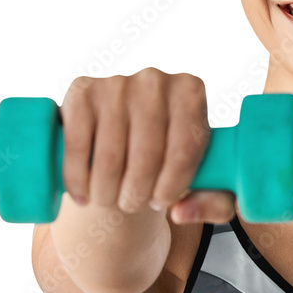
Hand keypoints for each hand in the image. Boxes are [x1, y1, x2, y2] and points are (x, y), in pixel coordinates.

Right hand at [59, 69, 236, 222]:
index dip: (170, 187)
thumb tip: (180, 213)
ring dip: (106, 193)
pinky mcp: (81, 92)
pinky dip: (77, 180)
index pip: (183, 150)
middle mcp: (155, 80)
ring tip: (110, 200)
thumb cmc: (172, 159)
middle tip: (132, 205)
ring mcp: (116, 83)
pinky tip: (82, 195)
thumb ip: (214, 203)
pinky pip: (77, 148)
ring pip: (110, 157)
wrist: (128, 132)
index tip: (160, 202)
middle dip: (136, 194)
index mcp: (191, 93)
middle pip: (146, 156)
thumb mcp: (207, 181)